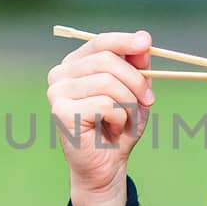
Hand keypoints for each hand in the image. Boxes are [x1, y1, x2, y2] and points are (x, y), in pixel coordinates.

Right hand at [45, 29, 154, 200]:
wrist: (107, 165)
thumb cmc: (119, 127)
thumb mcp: (134, 92)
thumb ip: (137, 67)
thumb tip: (143, 41)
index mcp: (75, 64)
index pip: (99, 42)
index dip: (124, 41)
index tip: (146, 43)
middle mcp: (60, 74)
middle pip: (107, 60)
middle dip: (136, 80)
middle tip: (149, 100)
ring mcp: (57, 92)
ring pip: (108, 83)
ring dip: (129, 103)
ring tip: (126, 119)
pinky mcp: (61, 111)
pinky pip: (105, 104)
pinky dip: (120, 118)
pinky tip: (112, 129)